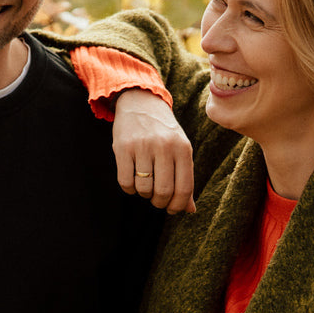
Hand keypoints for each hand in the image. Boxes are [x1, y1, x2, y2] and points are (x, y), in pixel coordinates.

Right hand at [113, 88, 194, 213]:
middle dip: (160, 203)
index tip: (172, 209)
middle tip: (157, 200)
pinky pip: (125, 182)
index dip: (178, 205)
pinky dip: (129, 189)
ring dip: (144, 194)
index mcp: (183, 148)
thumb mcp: (180, 149)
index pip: (184, 188)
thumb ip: (185, 178)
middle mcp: (164, 146)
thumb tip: (190, 210)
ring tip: (145, 186)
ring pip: (143, 188)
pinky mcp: (122, 147)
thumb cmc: (164, 131)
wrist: (141, 102)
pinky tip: (132, 182)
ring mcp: (142, 146)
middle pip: (163, 191)